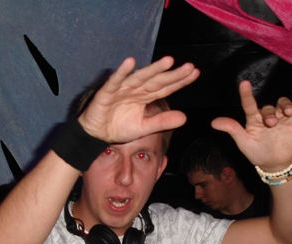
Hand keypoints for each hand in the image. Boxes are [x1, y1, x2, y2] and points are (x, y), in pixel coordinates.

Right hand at [78, 56, 199, 142]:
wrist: (97, 134)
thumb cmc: (119, 126)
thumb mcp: (144, 127)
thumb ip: (162, 122)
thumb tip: (184, 118)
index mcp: (146, 96)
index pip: (166, 87)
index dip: (180, 80)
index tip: (195, 73)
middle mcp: (136, 89)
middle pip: (157, 80)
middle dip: (172, 74)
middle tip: (189, 66)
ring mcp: (122, 89)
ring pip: (140, 78)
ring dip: (153, 69)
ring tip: (168, 61)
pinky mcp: (107, 92)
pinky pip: (115, 81)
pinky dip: (121, 72)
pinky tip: (130, 62)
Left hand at [211, 73, 291, 171]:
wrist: (275, 163)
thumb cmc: (257, 152)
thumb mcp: (243, 142)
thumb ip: (232, 130)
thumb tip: (214, 122)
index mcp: (253, 119)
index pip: (249, 104)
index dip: (246, 94)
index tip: (244, 84)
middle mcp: (266, 114)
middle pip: (268, 107)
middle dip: (270, 115)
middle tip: (271, 124)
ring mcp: (281, 115)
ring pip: (283, 103)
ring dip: (285, 106)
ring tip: (288, 114)